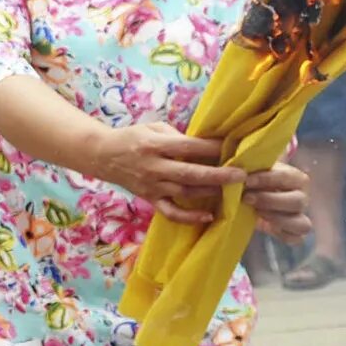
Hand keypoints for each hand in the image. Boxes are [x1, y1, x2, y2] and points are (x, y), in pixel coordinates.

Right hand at [89, 123, 241, 223]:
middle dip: (219, 175)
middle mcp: (154, 168)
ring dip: (211, 192)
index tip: (234, 147)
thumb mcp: (154, 128)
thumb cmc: (133, 137)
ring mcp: (153, 186)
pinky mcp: (150, 199)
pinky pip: (171, 212)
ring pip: (186, 193)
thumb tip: (207, 145)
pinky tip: (208, 216)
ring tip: (233, 190)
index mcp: (155, 145)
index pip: (188, 147)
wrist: (104, 156)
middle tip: (242, 175)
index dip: (212, 148)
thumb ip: (177, 137)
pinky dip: (190, 217)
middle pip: (191, 174)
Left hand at [244, 160, 312, 244]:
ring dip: (277, 219)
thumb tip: (235, 164)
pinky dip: (282, 234)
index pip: (287, 177)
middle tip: (247, 198)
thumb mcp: (252, 168)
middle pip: (298, 201)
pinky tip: (265, 226)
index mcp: (295, 178)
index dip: (266, 179)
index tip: (245, 180)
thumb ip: (249, 166)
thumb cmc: (253, 177)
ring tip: (256, 212)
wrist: (251, 193)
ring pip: (302, 223)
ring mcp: (299, 216)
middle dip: (270, 200)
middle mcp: (302, 197)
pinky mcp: (293, 232)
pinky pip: (296, 238)